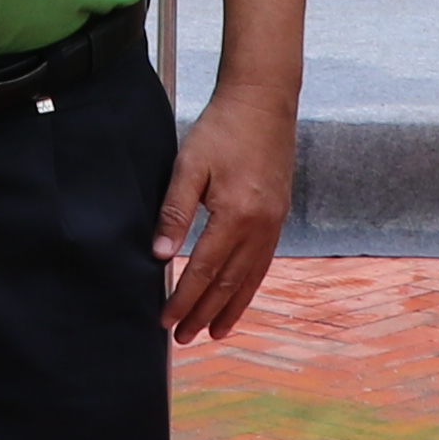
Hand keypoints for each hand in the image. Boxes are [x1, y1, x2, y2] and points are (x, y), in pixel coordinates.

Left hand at [155, 79, 293, 344]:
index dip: (184, 298)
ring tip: (214, 332)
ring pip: (250, 278)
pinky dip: (249, 286)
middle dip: (204, 313)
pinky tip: (239, 295)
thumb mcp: (189, 165)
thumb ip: (174, 210)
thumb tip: (159, 254)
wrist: (263, 101)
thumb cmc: (222, 129)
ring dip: (230, 308)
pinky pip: (263, 263)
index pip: (204, 269)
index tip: (166, 319)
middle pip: (228, 282)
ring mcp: (274, 223)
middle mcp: (260, 226)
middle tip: (184, 337)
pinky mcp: (279, 216)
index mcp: (236, 215)